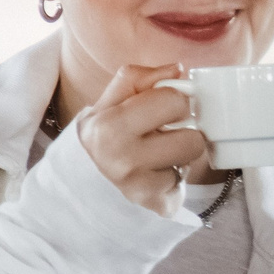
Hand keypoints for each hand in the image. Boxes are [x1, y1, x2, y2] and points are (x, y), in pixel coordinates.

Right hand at [70, 64, 209, 216]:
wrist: (81, 184)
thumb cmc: (104, 135)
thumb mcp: (111, 101)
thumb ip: (141, 79)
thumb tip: (178, 68)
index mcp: (109, 125)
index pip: (173, 100)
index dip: (175, 101)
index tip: (165, 108)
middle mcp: (122, 158)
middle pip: (193, 138)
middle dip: (183, 132)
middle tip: (163, 134)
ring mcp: (139, 187)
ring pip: (192, 160)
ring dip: (181, 155)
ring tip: (159, 155)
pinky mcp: (155, 205)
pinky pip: (185, 184)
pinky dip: (174, 179)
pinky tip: (156, 175)